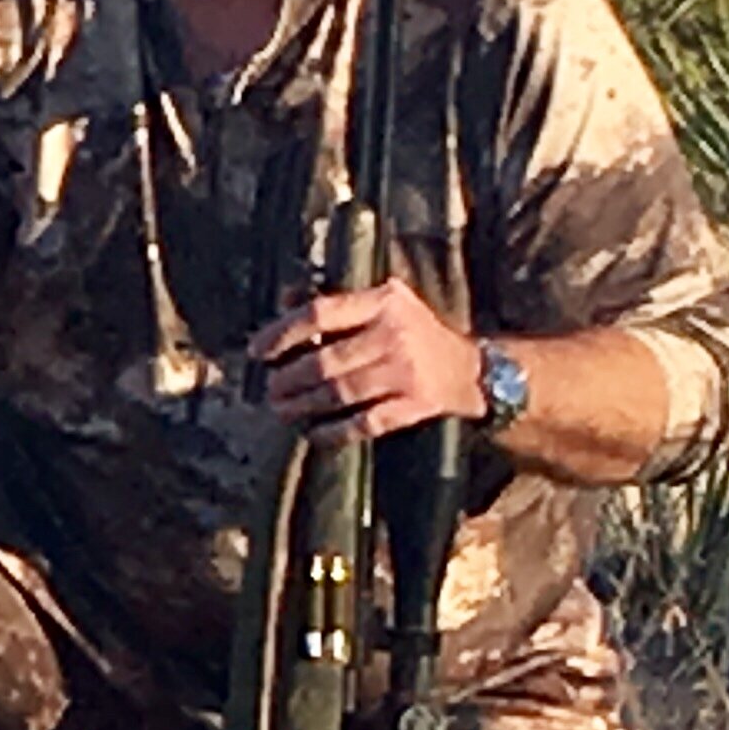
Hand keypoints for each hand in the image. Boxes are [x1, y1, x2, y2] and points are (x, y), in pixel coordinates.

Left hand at [250, 279, 483, 441]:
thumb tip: (287, 296)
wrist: (471, 369)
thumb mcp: (384, 303)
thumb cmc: (414, 331)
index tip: (257, 351)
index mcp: (384, 302)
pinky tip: (313, 433)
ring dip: (303, 405)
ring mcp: (407, 372)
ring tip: (282, 408)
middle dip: (288, 378)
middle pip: (325, 361)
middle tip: (270, 388)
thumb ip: (337, 301)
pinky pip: (365, 423)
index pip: (320, 313)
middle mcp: (395, 334)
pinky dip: (334, 431)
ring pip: (340, 393)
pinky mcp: (416, 404)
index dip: (282, 333)